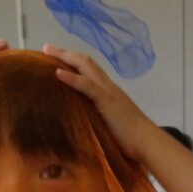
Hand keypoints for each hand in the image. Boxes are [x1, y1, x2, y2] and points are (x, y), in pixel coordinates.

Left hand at [43, 43, 151, 160]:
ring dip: (65, 57)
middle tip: (46, 48)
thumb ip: (98, 118)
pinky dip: (72, 78)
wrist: (147, 142)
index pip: (90, 70)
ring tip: (47, 52)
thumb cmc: (130, 139)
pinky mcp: (107, 101)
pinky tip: (58, 72)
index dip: (73, 62)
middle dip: (65, 53)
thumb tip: (83, 124)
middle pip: (85, 62)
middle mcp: (108, 87)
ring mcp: (108, 92)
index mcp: (109, 92)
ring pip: (86, 66)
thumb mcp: (110, 124)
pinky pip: (87, 85)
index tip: (56, 58)